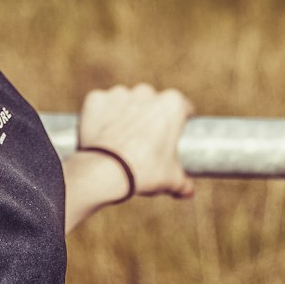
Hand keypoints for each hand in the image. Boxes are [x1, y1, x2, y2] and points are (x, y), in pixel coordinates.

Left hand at [77, 83, 194, 199]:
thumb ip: (184, 182)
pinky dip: (101, 115)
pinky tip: (102, 132)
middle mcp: (146, 92)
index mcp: (171, 104)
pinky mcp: (96, 99)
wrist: (105, 171)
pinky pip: (102, 104)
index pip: (182, 108)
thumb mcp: (172, 180)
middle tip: (146, 140)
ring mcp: (119, 93)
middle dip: (151, 116)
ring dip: (126, 114)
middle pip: (152, 102)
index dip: (180, 121)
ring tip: (122, 138)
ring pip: (126, 102)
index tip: (174, 134)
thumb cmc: (144, 172)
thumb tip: (188, 190)